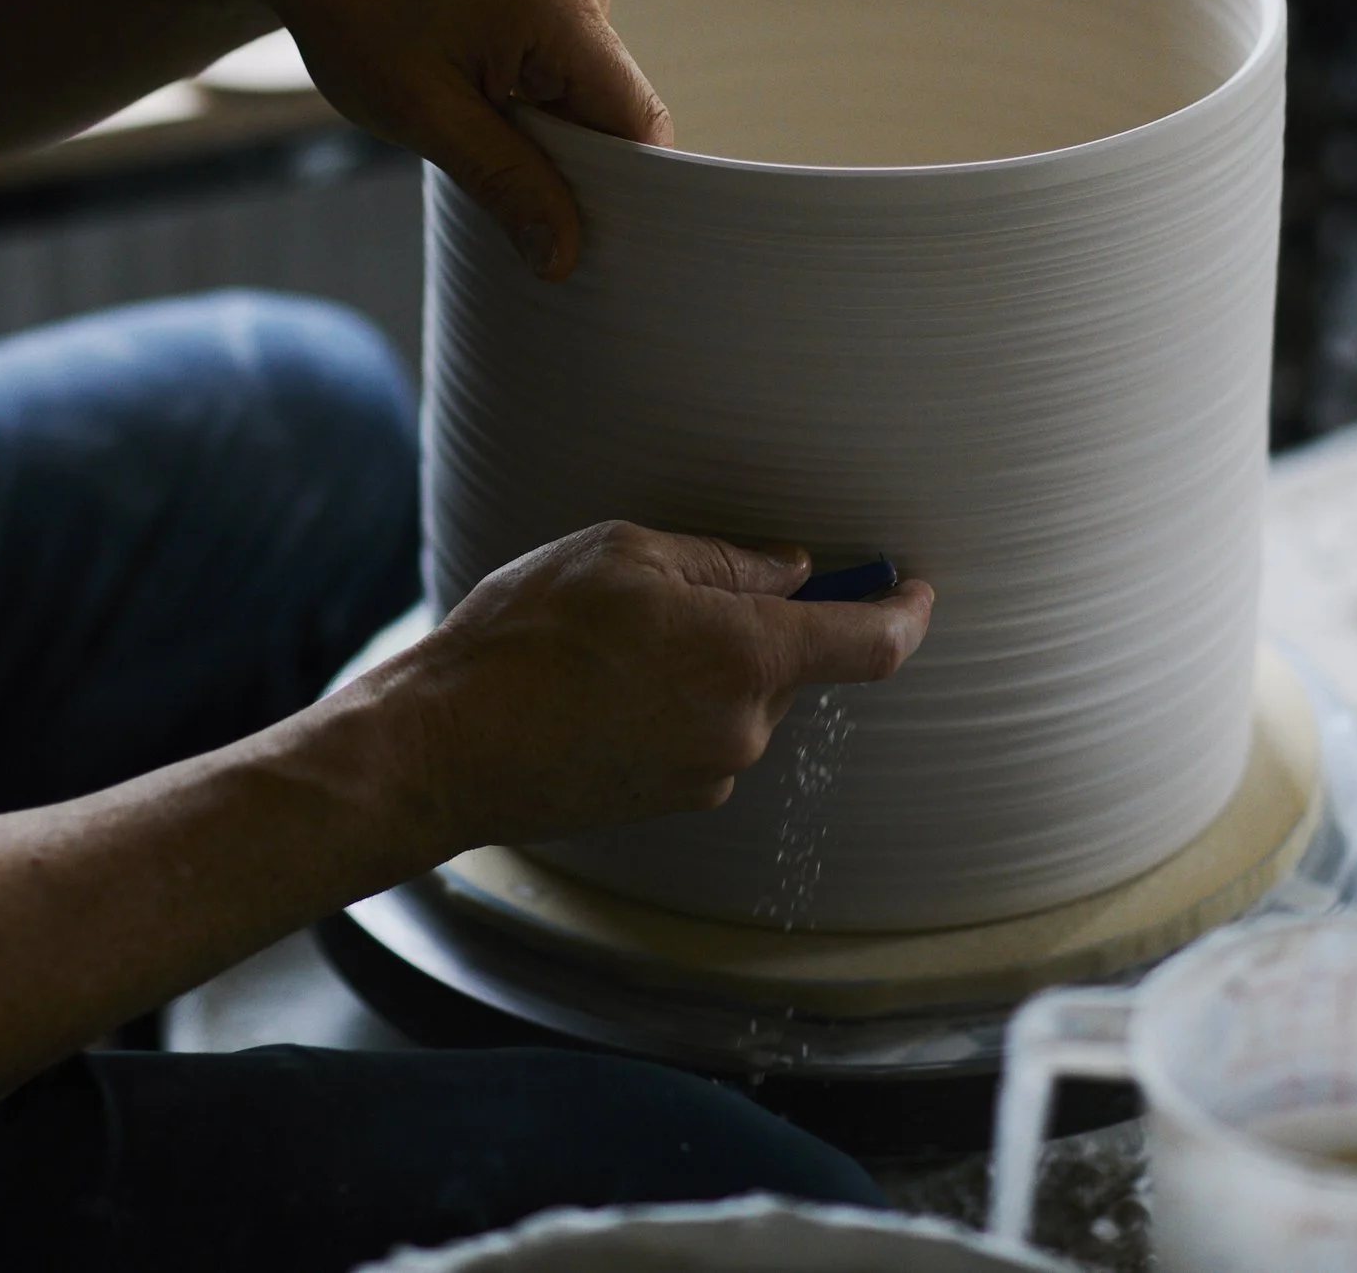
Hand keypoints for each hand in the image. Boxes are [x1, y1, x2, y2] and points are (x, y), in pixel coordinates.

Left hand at [245, 0, 672, 279]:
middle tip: (520, 217)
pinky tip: (477, 114)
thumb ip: (505, 183)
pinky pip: (557, 64)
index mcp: (563, 10)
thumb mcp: (425, 115)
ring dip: (545, 135)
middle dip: (576, 168)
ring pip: (581, 92)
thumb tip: (562, 255)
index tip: (592, 245)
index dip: (625, 190)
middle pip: (613, 110)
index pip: (638, 123)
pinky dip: (528, 103)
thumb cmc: (353, 13)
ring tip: (478, 146)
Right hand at [356, 523, 935, 853]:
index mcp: (748, 658)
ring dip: (699, 663)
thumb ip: (722, 562)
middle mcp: (743, 728)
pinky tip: (593, 685)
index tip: (913, 590)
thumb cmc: (525, 638)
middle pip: (787, 664)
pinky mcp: (664, 801)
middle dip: (753, 623)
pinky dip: (667, 703)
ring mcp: (705, 774)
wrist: (444, 746)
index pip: (870, 645)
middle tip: (673, 589)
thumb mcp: (623, 555)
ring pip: (735, 699)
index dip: (903, 612)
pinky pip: (694, 735)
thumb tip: (790, 573)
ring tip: (606, 641)